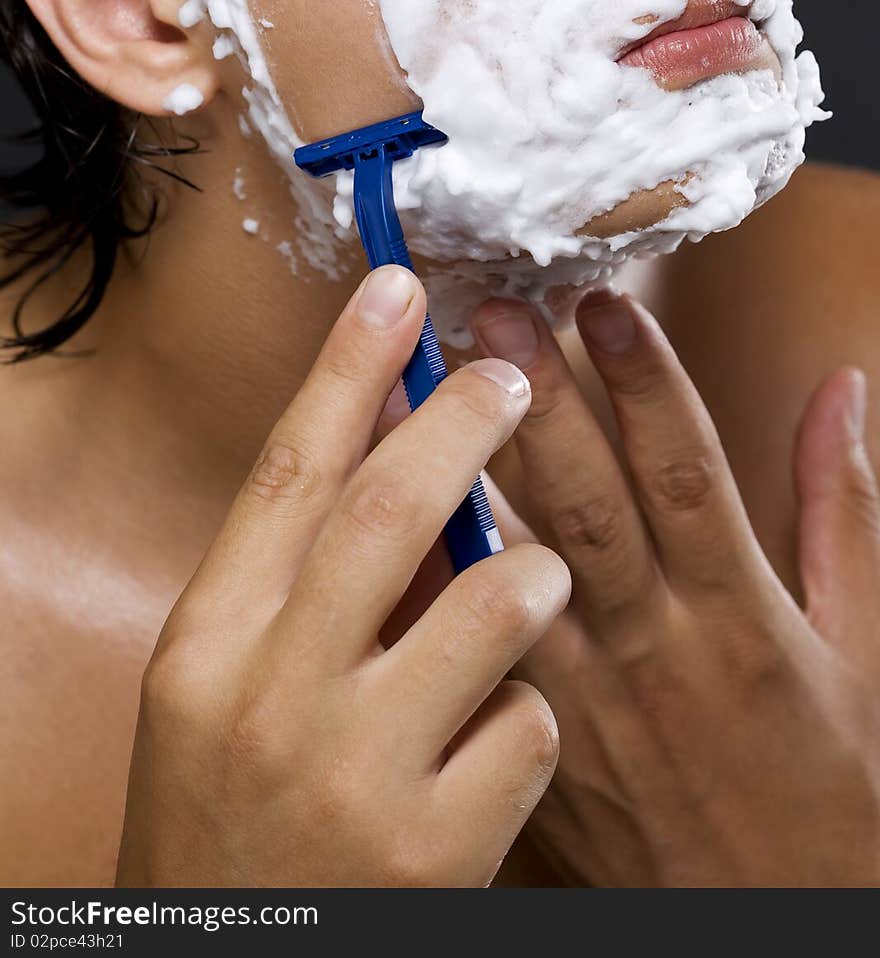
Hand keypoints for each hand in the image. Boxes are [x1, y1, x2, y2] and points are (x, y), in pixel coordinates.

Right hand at [116, 265, 569, 887]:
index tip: (395, 288)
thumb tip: (383, 447)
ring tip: (535, 572)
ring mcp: (356, 773)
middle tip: (511, 373)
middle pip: (393, 507)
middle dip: (465, 418)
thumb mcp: (218, 693)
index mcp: (209, 645)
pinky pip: (530, 725)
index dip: (347, 366)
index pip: (289, 470)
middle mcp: (275, 696)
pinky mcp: (436, 850)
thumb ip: (291, 582)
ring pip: (492, 603)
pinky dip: (530, 709)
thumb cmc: (226, 820)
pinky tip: (502, 728)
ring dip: (532, 569)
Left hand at [470, 287, 879, 886]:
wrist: (763, 928)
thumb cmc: (824, 791)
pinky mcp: (535, 740)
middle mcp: (653, 650)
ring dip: (466, 473)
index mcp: (741, 618)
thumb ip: (842, 510)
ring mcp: (584, 700)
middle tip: (489, 311)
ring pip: (511, 570)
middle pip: (587, 507)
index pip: (688, 474)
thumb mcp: (864, 649)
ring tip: (419, 387)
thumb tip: (842, 390)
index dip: (647, 383)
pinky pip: (473, 647)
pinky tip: (391, 513)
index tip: (607, 304)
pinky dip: (435, 575)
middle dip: (538, 402)